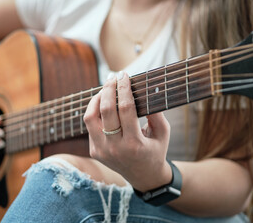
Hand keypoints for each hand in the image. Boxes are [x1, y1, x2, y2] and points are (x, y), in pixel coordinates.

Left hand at [84, 72, 171, 190]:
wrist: (144, 177)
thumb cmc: (155, 151)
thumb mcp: (163, 133)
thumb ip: (156, 113)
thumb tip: (146, 90)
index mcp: (134, 144)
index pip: (126, 109)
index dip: (124, 89)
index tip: (125, 76)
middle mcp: (115, 148)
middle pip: (106, 111)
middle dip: (109, 89)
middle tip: (113, 77)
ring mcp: (101, 151)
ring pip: (90, 118)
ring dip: (96, 99)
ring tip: (105, 90)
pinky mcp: (94, 151)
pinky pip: (90, 126)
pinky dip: (95, 112)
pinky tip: (103, 104)